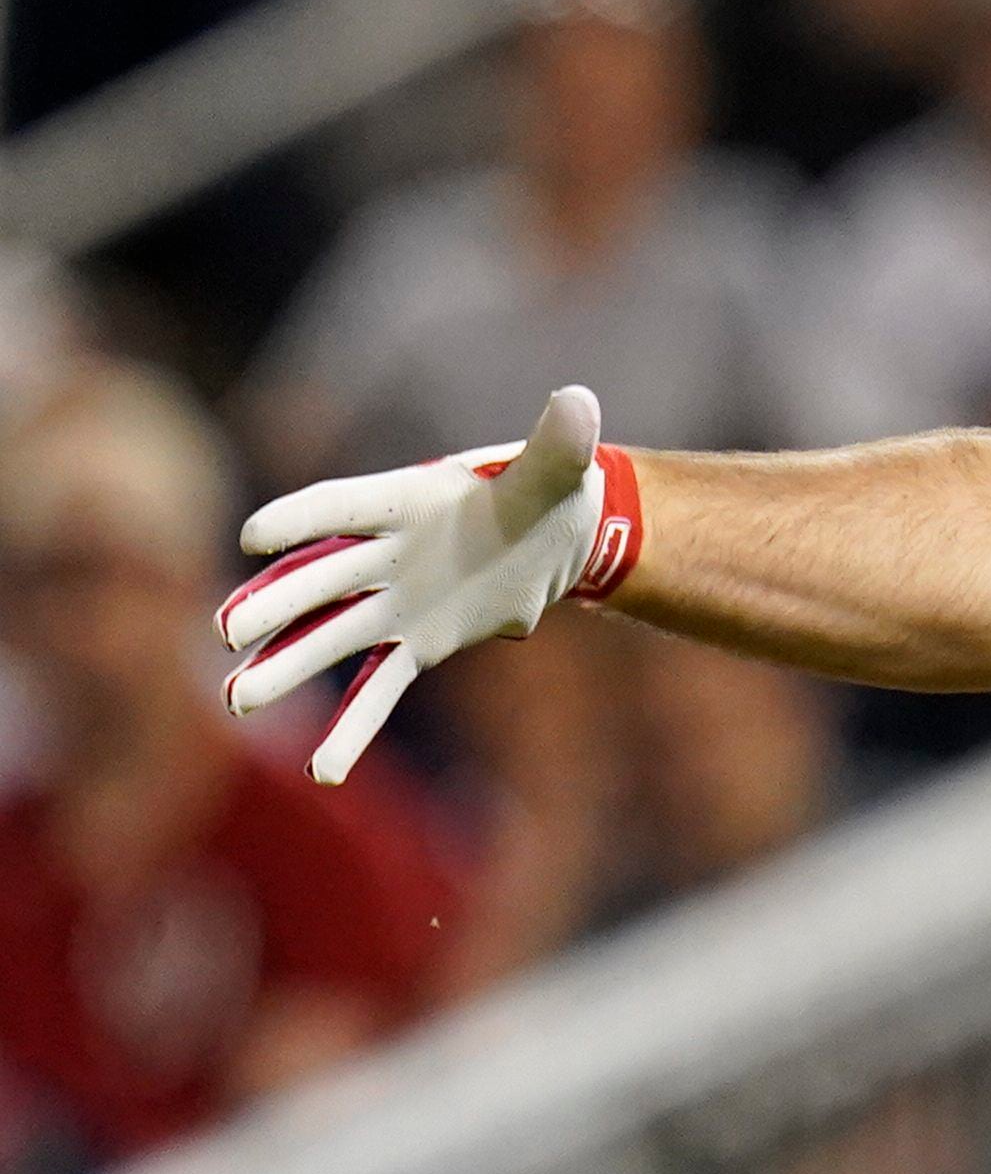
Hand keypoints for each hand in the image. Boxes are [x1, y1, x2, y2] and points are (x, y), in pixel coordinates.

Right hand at [221, 389, 624, 784]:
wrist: (554, 539)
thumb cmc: (546, 492)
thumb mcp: (559, 469)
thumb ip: (559, 443)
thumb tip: (579, 402)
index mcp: (406, 501)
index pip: (344, 507)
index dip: (302, 519)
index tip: (254, 536)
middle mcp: (385, 554)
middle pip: (321, 580)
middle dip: (276, 605)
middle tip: (228, 632)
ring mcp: (393, 603)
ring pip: (331, 637)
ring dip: (285, 667)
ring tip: (240, 702)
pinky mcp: (415, 645)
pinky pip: (376, 690)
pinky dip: (352, 730)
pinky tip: (324, 772)